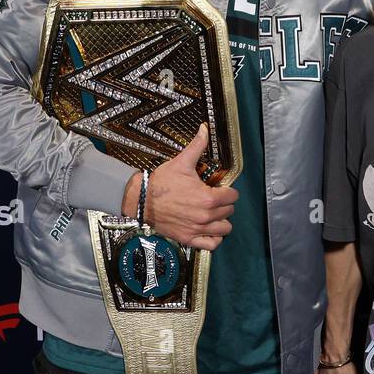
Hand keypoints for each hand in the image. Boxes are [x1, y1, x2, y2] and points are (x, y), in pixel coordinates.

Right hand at [124, 123, 237, 250]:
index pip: (233, 196)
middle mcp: (206, 216)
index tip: (219, 189)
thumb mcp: (181, 162)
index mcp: (208, 198)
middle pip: (229, 211)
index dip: (227, 191)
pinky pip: (212, 245)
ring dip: (221, 221)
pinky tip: (209, 229)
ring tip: (213, 214)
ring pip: (224, 229)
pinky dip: (214, 239)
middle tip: (213, 199)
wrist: (141, 200)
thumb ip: (197, 145)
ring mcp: (198, 229)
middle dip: (223, 204)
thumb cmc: (161, 182)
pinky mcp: (188, 238)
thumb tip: (204, 128)